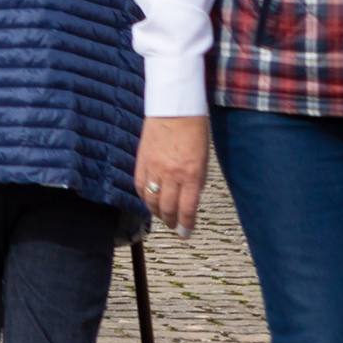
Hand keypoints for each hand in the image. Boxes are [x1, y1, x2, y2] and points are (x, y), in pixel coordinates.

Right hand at [134, 116, 211, 234]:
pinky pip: (140, 186)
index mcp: (191, 174)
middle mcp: (171, 174)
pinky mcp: (141, 161)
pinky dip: (144, 196)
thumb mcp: (202, 159)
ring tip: (162, 216)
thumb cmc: (194, 130)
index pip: (187, 208)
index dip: (186, 225)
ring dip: (156, 212)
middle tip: (175, 226)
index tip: (186, 233)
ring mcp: (154, 168)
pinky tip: (148, 200)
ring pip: (151, 200)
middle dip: (171, 221)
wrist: (174, 108)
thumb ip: (195, 180)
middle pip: (167, 208)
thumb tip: (189, 199)